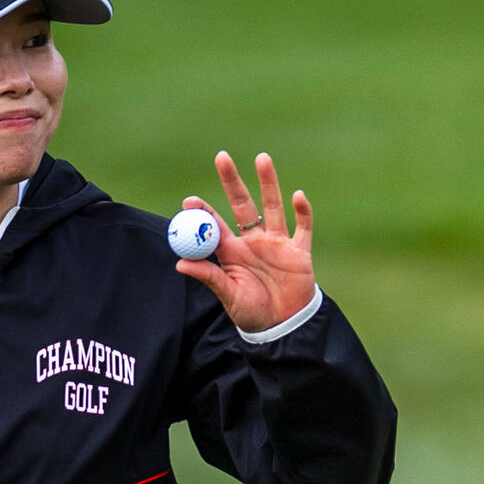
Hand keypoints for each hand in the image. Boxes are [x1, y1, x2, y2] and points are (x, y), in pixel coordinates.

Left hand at [175, 151, 314, 331]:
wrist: (283, 327)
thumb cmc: (251, 313)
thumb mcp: (228, 295)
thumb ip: (209, 276)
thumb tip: (180, 263)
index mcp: (232, 252)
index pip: (215, 226)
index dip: (203, 211)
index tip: (189, 200)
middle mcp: (253, 242)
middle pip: (242, 205)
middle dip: (232, 182)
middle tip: (221, 157)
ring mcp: (277, 243)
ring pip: (272, 207)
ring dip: (268, 183)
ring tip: (261, 158)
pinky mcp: (299, 251)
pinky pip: (303, 227)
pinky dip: (302, 212)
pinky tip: (297, 196)